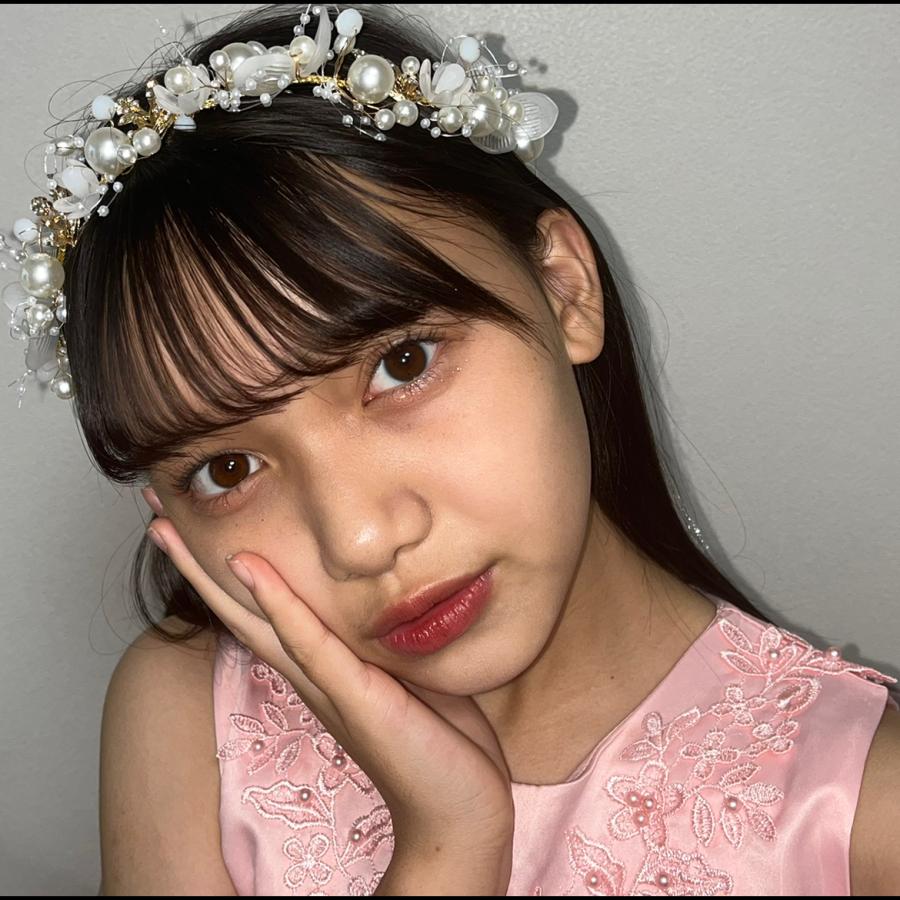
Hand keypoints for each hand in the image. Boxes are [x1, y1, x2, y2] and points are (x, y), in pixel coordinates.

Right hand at [146, 518, 515, 865]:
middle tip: (153, 515)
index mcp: (322, 668)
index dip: (226, 571)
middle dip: (193, 564)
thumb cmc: (437, 740)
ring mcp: (326, 686)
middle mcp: (310, 676)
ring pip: (255, 619)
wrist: (459, 808)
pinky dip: (276, 601)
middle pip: (237, 611)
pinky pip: (308, 640)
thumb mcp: (407, 673)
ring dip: (211, 573)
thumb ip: (386, 640)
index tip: (194, 526)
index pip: (262, 611)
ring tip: (169, 529)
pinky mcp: (355, 696)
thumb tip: (392, 597)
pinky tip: (247, 565)